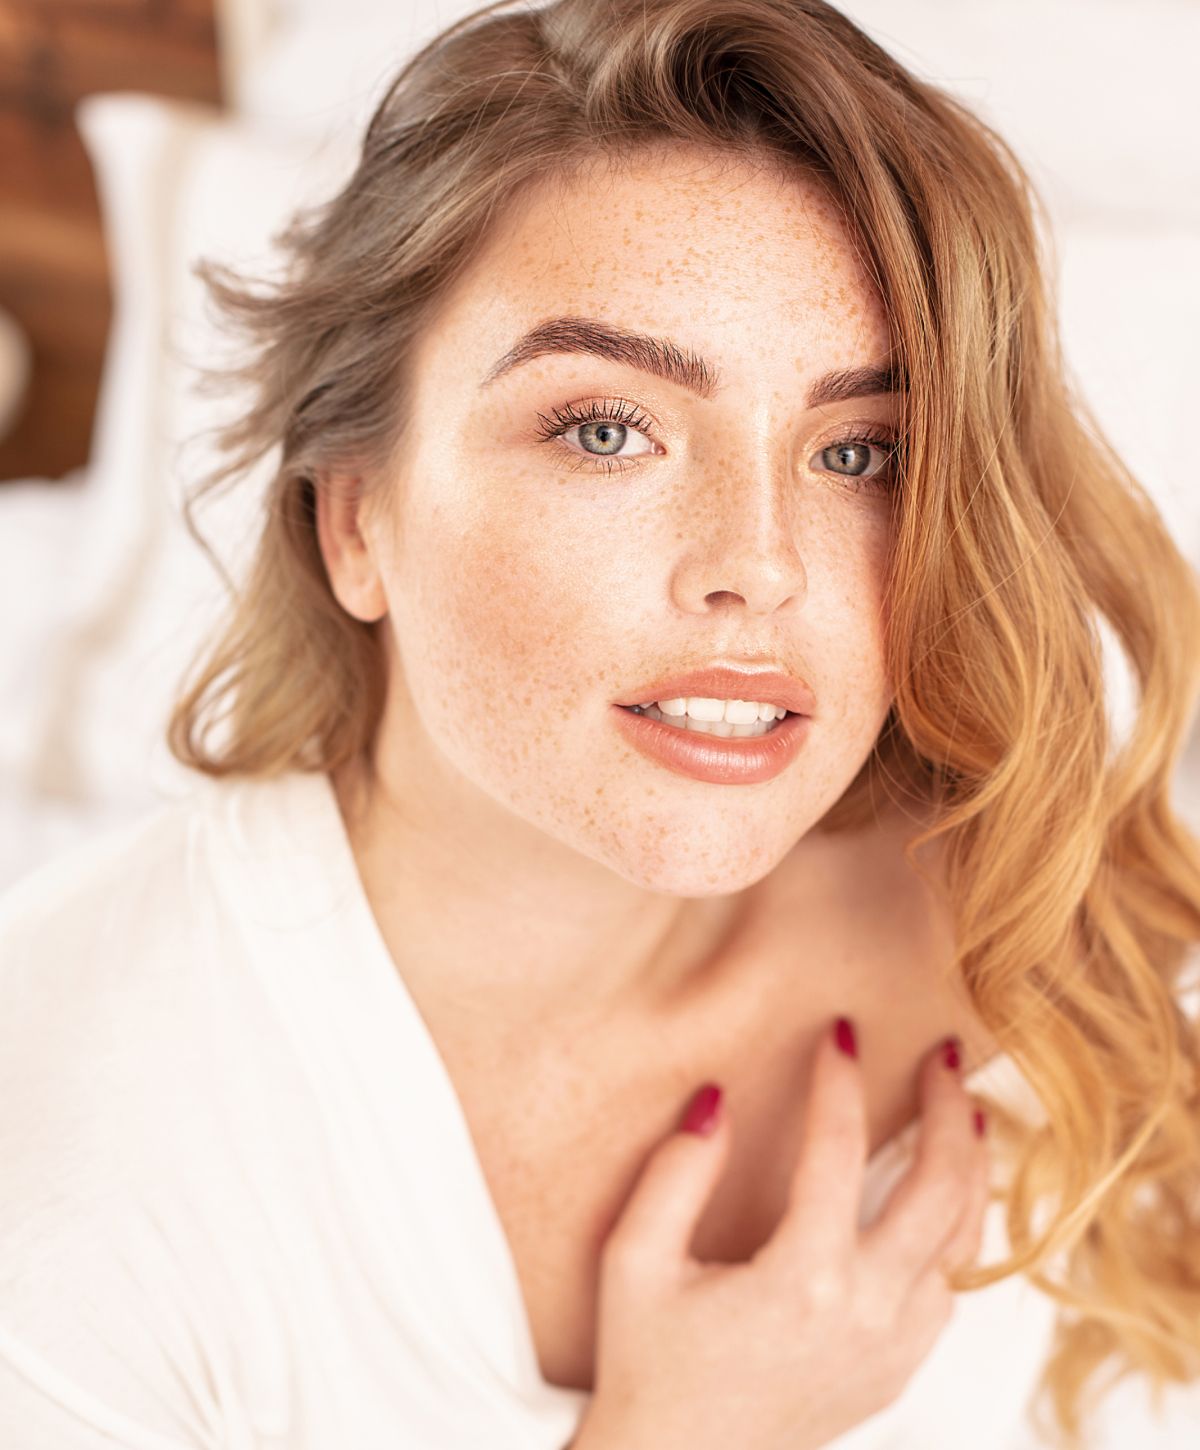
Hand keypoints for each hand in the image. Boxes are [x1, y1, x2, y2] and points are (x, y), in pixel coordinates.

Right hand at [573, 1020, 990, 1449]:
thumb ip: (673, 1175)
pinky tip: (945, 1197)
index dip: (840, 1081)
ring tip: (966, 1110)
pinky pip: (952, 1288)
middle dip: (946, 1110)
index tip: (839, 1033)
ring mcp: (892, 1348)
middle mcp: (865, 1314)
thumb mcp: (634, 1263)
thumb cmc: (651, 1367)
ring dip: (970, 1167)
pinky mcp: (897, 1370)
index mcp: (800, 1281)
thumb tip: (716, 1103)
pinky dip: (959, 1231)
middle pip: (939, 1188)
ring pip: (964, 1240)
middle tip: (940, 1057)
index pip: (837, 1150)